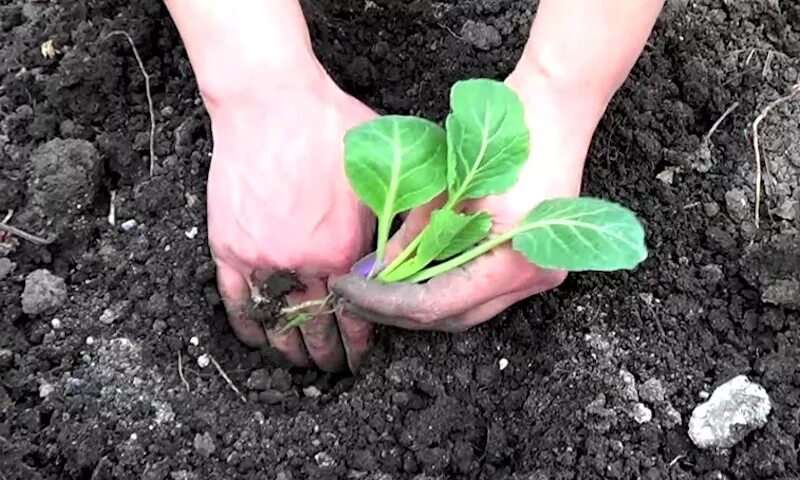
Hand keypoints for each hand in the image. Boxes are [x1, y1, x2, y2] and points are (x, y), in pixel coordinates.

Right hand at [206, 65, 376, 371]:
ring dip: (288, 349)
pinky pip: (236, 299)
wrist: (271, 101)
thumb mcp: (381, 170)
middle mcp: (302, 263)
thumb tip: (404, 255)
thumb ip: (392, 218)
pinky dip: (247, 325)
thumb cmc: (329, 127)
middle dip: (327, 353)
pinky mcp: (228, 247)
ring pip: (276, 321)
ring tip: (298, 364)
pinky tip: (258, 340)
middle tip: (333, 367)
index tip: (360, 356)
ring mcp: (261, 258)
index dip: (359, 342)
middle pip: (316, 325)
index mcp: (343, 250)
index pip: (356, 314)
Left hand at [330, 64, 606, 332]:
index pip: (435, 305)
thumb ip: (412, 236)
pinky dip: (448, 285)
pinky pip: (484, 288)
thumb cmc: (503, 132)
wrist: (555, 104)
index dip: (385, 302)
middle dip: (399, 310)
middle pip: (453, 317)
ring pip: (468, 308)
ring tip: (379, 287)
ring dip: (423, 300)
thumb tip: (376, 271)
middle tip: (357, 295)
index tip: (348, 290)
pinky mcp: (537, 260)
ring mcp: (540, 273)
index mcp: (512, 264)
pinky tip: (416, 274)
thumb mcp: (445, 185)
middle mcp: (532, 280)